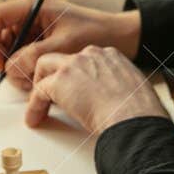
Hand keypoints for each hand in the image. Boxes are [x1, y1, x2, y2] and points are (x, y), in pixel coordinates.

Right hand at [0, 0, 139, 88]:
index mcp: (32, 6)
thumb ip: (34, 56)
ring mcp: (32, 32)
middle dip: (4, 60)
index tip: (0, 64)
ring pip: (8, 52)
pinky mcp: (38, 45)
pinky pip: (21, 59)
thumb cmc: (96, 33)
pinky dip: (25, 72)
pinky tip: (40, 79)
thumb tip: (9, 69)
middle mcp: (28, 17)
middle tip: (20, 78)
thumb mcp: (63, 45)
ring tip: (35, 80)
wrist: (119, 37)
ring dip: (16, 69)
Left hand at [25, 45, 168, 133]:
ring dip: (40, 85)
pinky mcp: (59, 81)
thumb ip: (120, 89)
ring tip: (39, 104)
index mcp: (111, 56)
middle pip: (62, 57)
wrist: (133, 117)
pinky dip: (34, 107)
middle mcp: (91, 55)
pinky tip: (34, 119)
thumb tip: (116, 102)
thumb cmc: (140, 112)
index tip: (75, 88)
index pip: (85, 59)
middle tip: (50, 92)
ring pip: (44, 67)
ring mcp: (74, 65)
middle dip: (53, 73)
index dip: (77, 74)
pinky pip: (38, 92)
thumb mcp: (135, 91)